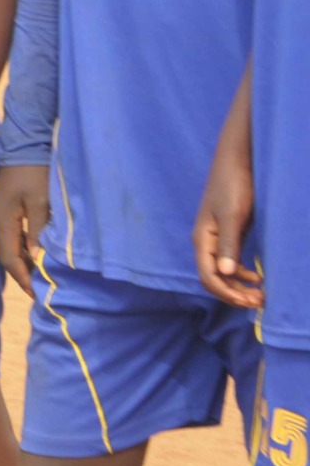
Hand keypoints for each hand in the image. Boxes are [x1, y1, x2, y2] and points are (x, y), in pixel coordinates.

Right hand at [0, 164, 48, 292]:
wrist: (24, 146)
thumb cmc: (34, 173)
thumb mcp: (40, 202)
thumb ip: (37, 230)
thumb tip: (36, 258)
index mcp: (4, 221)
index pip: (10, 258)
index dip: (22, 278)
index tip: (35, 293)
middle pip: (8, 255)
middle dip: (21, 274)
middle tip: (37, 289)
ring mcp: (2, 215)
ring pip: (10, 246)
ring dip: (23, 262)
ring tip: (37, 276)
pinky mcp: (8, 209)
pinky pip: (14, 236)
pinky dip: (23, 249)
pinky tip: (33, 253)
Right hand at [195, 144, 261, 307]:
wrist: (237, 162)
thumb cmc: (233, 186)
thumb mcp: (233, 216)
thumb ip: (228, 244)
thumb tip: (225, 273)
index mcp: (203, 240)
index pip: (209, 277)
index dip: (227, 293)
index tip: (249, 302)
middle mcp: (207, 243)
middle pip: (215, 278)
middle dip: (235, 294)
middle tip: (260, 303)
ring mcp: (218, 239)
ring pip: (224, 272)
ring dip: (240, 286)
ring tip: (261, 294)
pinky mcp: (229, 234)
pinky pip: (231, 262)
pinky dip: (243, 273)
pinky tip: (258, 276)